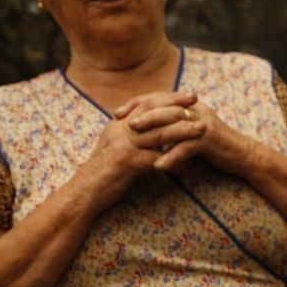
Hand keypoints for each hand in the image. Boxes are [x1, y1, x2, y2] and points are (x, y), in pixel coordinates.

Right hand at [77, 96, 200, 210]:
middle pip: (153, 112)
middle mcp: (119, 130)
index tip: (187, 95)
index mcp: (119, 124)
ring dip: (183, 130)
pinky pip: (155, 160)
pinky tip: (188, 162)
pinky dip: (173, 161)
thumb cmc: (104, 171)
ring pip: (158, 134)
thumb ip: (134, 136)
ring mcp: (122, 146)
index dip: (167, 97)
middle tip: (197, 101)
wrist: (84, 191)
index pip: (146, 103)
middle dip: (177, 105)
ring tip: (202, 128)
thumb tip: (156, 129)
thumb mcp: (116, 147)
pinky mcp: (126, 163)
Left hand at [118, 91, 248, 172]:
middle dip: (142, 113)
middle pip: (164, 106)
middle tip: (124, 122)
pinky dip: (172, 156)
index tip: (117, 113)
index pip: (157, 98)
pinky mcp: (210, 139)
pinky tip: (159, 166)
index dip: (137, 103)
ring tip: (134, 139)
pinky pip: (188, 146)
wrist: (240, 154)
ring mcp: (203, 122)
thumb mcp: (189, 130)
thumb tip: (143, 126)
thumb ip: (170, 125)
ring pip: (174, 122)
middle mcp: (194, 109)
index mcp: (187, 105)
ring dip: (153, 130)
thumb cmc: (212, 144)